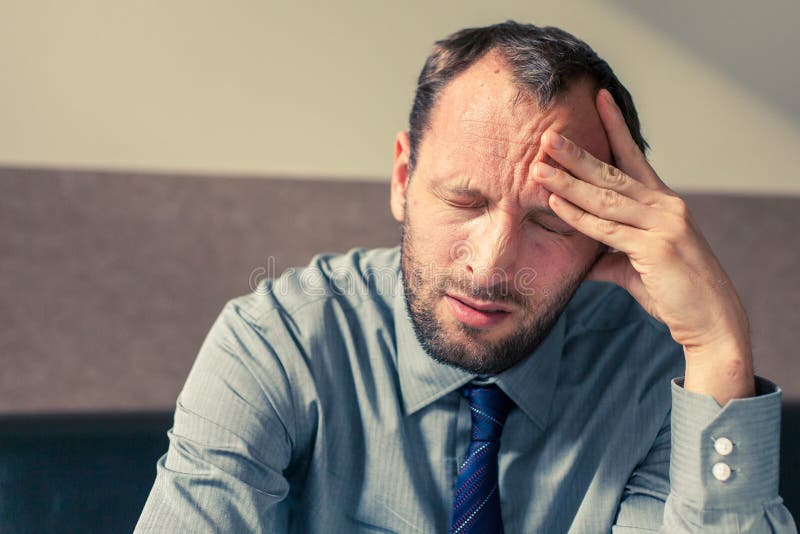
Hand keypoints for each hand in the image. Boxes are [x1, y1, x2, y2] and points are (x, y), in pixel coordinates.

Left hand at [531, 89, 754, 405]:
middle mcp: (665, 206)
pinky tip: (556, 202)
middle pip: (612, 173)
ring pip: (605, 198)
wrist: (709, 319)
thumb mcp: (636, 266)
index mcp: (662, 203)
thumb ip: (608, 256)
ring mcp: (662, 224)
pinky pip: (607, 229)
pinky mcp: (656, 248)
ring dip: (568, 182)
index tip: (599, 98)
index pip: (634, 156)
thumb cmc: (674, 290)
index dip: (615, 127)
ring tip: (538, 167)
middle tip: (546, 135)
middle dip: (577, 154)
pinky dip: (579, 216)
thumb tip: (582, 261)